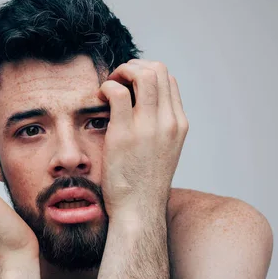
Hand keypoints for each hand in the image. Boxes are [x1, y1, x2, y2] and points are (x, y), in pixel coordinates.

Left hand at [98, 60, 188, 221]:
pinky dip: (106, 86)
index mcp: (179, 124)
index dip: (146, 73)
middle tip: (117, 81)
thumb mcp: (162, 151)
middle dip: (133, 66)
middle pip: (158, 69)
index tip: (128, 85)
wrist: (139, 212)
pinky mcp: (125, 134)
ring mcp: (149, 127)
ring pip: (142, 74)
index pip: (168, 79)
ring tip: (108, 87)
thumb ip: (157, 127)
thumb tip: (142, 106)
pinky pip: (116, 92)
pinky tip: (99, 99)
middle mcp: (169, 121)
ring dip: (121, 72)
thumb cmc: (143, 183)